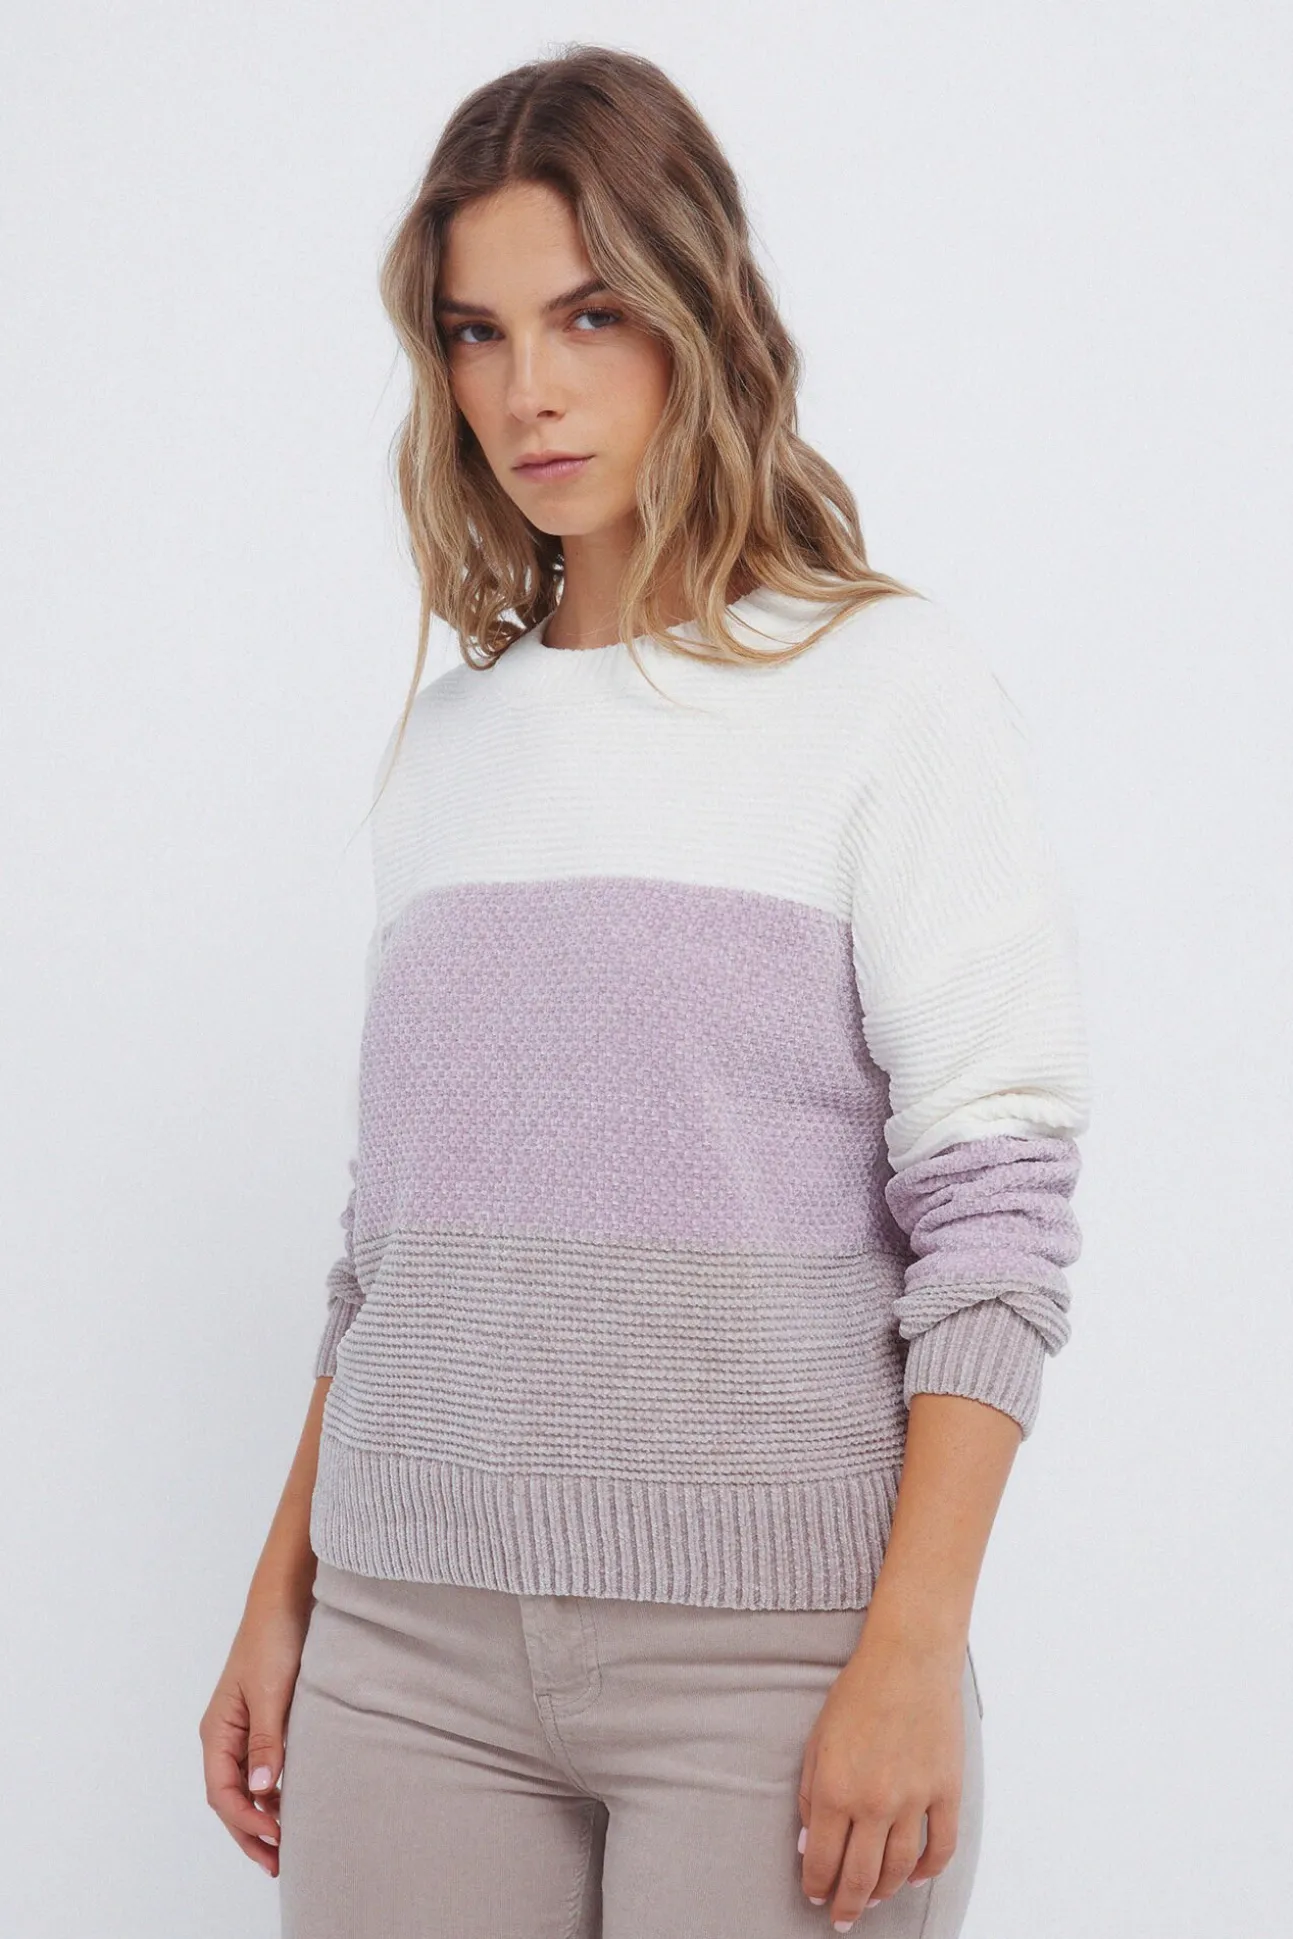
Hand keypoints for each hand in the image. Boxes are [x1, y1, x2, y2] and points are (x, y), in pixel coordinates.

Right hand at [199, 1587, 312, 1878]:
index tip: (276, 1837)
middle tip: (277, 1864)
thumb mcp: (270, 1690)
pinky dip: (273, 1792)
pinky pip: (262, 1768)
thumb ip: (266, 1739)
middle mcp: (225, 1734)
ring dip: (262, 1816)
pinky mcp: (265, 1720)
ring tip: (286, 1846)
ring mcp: (244, 1729)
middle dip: (251, 1833)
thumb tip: (263, 1787)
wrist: (285, 1598)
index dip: (246, 1821)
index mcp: (217, 1730)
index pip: (223, 1793)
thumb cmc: (273, 1638)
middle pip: (231, 1798)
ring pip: (246, 1787)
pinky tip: (291, 1804)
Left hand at [796, 1627, 966, 1929]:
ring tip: (873, 1901)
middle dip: (847, 1904)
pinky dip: (927, 1871)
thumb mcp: (817, 1741)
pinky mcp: (947, 1791)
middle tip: (841, 1918)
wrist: (909, 1659)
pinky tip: (913, 1877)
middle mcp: (875, 1802)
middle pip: (861, 1876)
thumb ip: (811, 1795)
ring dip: (884, 1892)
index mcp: (836, 1788)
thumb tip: (810, 1845)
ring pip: (898, 1869)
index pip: (823, 1860)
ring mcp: (915, 1799)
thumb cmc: (858, 1693)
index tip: (815, 1896)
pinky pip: (940, 1847)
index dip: (817, 1885)